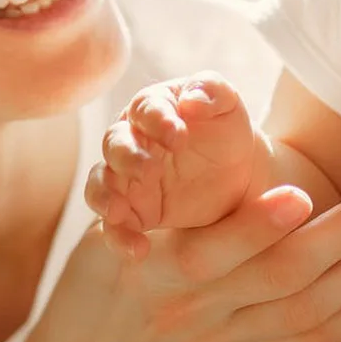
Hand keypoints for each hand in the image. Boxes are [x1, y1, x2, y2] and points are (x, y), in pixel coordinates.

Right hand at [27, 166, 340, 341]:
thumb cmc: (112, 277)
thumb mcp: (118, 229)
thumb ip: (168, 195)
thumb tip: (215, 112)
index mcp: (157, 267)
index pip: (212, 249)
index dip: (257, 226)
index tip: (300, 192)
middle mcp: (196, 310)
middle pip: (284, 276)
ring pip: (310, 310)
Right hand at [90, 72, 260, 234]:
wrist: (239, 173)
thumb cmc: (227, 129)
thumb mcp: (229, 106)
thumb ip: (213, 92)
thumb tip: (192, 100)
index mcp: (154, 108)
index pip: (146, 108)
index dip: (158, 120)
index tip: (178, 135)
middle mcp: (132, 140)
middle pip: (115, 145)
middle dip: (128, 157)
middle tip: (150, 170)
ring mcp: (127, 178)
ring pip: (101, 183)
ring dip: (105, 196)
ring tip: (118, 211)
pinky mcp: (132, 211)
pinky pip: (115, 224)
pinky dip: (119, 236)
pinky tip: (138, 249)